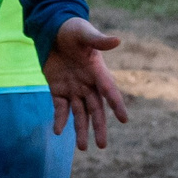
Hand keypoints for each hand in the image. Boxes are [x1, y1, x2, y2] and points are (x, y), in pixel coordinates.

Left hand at [42, 16, 127, 149]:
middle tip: (102, 145)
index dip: (116, 104)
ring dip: (81, 130)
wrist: (54, 30)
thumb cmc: (73, 30)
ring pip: (80, 113)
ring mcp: (73, 88)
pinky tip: (58, 131)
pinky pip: (60, 108)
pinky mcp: (58, 89)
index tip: (124, 119)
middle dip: (98, 127)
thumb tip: (117, 40)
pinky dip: (60, 119)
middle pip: (96, 109)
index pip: (109, 90)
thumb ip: (98, 40)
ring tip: (84, 148)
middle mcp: (88, 83)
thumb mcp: (84, 33)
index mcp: (97, 71)